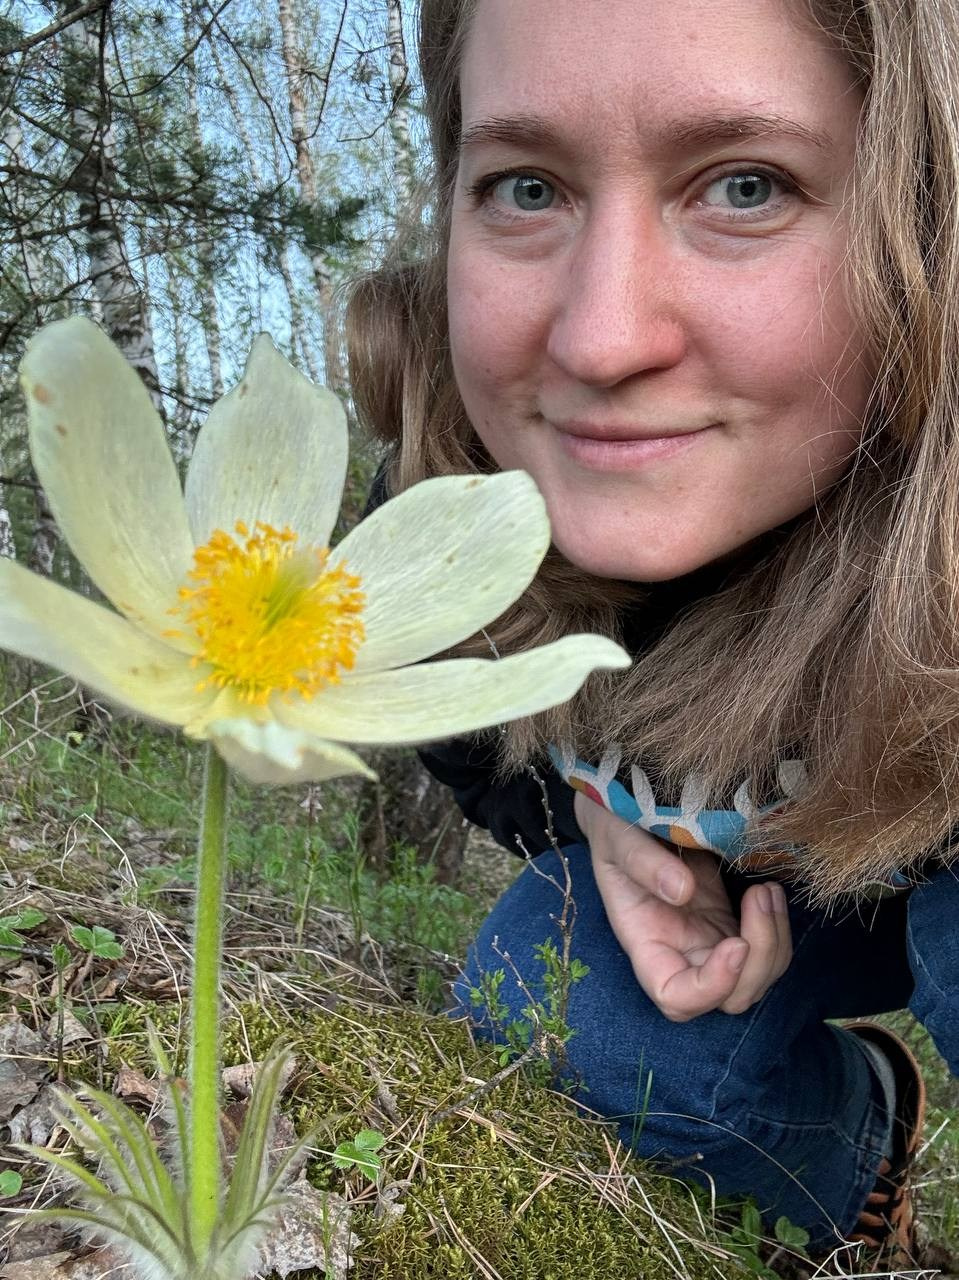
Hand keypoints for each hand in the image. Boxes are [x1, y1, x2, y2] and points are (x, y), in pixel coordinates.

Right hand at [574, 791, 791, 1021]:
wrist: (628, 811)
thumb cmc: (614, 826)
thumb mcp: (617, 837)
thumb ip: (643, 862)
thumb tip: (683, 891)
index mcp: (645, 942)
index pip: (676, 997)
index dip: (711, 987)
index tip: (736, 944)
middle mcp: (680, 954)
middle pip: (729, 998)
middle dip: (758, 963)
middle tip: (759, 897)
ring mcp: (709, 942)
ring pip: (755, 979)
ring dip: (774, 942)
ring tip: (767, 890)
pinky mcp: (729, 923)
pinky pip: (765, 949)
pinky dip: (778, 927)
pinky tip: (770, 889)